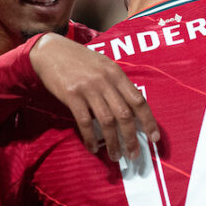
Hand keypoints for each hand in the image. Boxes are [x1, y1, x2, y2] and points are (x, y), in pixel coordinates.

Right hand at [29, 33, 159, 161]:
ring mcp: (89, 88)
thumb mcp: (103, 66)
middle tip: (134, 154)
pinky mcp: (72, 95)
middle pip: (125, 114)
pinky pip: (85, 122)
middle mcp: (105, 81)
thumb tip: (132, 109)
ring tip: (116, 156)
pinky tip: (93, 148)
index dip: (149, 121)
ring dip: (113, 142)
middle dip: (131, 138)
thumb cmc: (80, 60)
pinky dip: (91, 138)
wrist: (51, 50)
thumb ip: (117, 84)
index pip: (139, 100)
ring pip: (107, 121)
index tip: (154, 138)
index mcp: (117, 74)